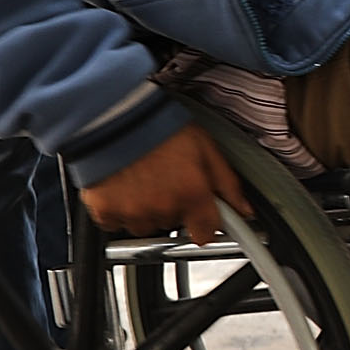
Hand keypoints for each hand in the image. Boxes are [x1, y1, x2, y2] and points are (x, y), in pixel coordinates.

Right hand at [80, 124, 246, 242]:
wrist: (111, 114)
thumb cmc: (159, 125)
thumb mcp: (205, 146)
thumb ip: (227, 183)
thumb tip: (245, 209)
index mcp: (191, 193)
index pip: (206, 234)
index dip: (204, 224)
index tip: (200, 215)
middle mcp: (163, 207)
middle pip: (173, 224)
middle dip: (173, 207)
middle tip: (166, 179)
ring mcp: (132, 212)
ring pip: (145, 225)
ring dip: (145, 209)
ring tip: (142, 179)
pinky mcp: (104, 212)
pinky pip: (115, 223)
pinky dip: (118, 209)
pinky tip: (121, 185)